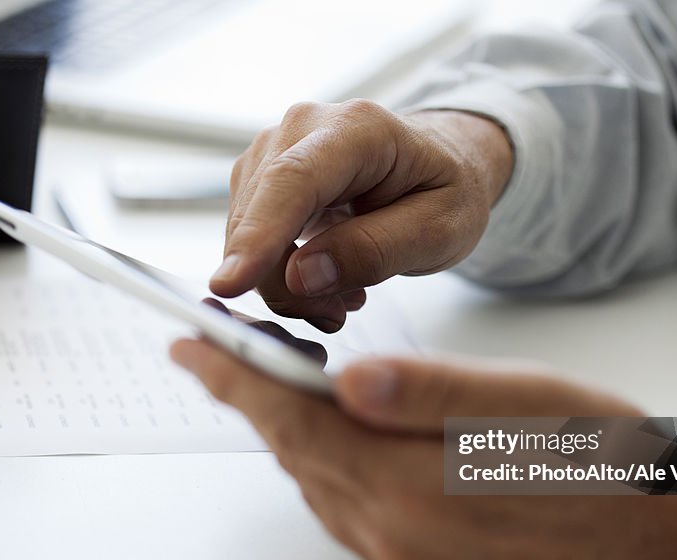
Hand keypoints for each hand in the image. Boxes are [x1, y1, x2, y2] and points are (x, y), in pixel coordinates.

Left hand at [171, 340, 676, 559]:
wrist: (667, 549)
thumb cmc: (611, 465)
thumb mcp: (531, 402)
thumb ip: (431, 391)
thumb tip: (347, 380)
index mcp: (420, 491)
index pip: (300, 425)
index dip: (239, 380)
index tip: (191, 344)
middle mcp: (402, 545)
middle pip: (302, 460)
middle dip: (260, 403)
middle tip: (228, 353)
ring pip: (323, 493)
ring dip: (298, 439)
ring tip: (285, 385)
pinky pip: (354, 525)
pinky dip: (336, 476)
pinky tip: (347, 444)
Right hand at [211, 101, 513, 332]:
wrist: (442, 164)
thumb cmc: (446, 188)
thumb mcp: (439, 230)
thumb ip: (375, 251)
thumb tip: (302, 275)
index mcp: (358, 128)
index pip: (293, 181)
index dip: (258, 236)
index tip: (230, 285)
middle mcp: (303, 128)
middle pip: (261, 215)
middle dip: (287, 283)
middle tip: (338, 312)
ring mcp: (274, 152)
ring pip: (247, 234)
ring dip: (287, 283)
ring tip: (346, 293)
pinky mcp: (261, 179)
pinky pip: (250, 239)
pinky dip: (280, 273)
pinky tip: (325, 279)